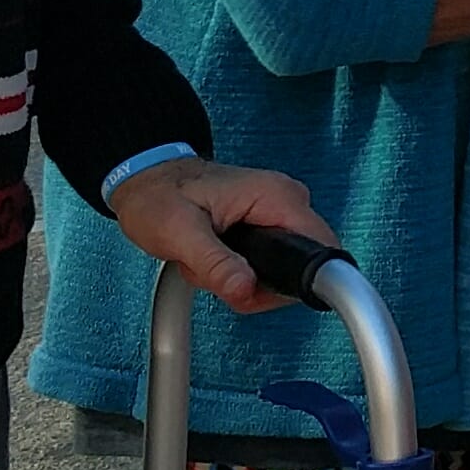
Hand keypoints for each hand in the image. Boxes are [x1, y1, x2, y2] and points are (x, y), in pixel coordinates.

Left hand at [110, 155, 334, 311]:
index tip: (260, 287)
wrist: (147, 180)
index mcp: (275, 196)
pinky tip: (215, 261)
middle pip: (301, 268)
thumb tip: (245, 289)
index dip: (298, 279)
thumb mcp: (180, 233)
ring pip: (284, 272)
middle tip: (216, 274)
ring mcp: (278, 213)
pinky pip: (270, 266)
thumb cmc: (159, 195)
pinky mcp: (268, 225)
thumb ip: (215, 263)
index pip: (322, 248)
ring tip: (209, 263)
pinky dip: (240, 274)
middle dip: (256, 285)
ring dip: (244, 281)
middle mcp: (286, 201)